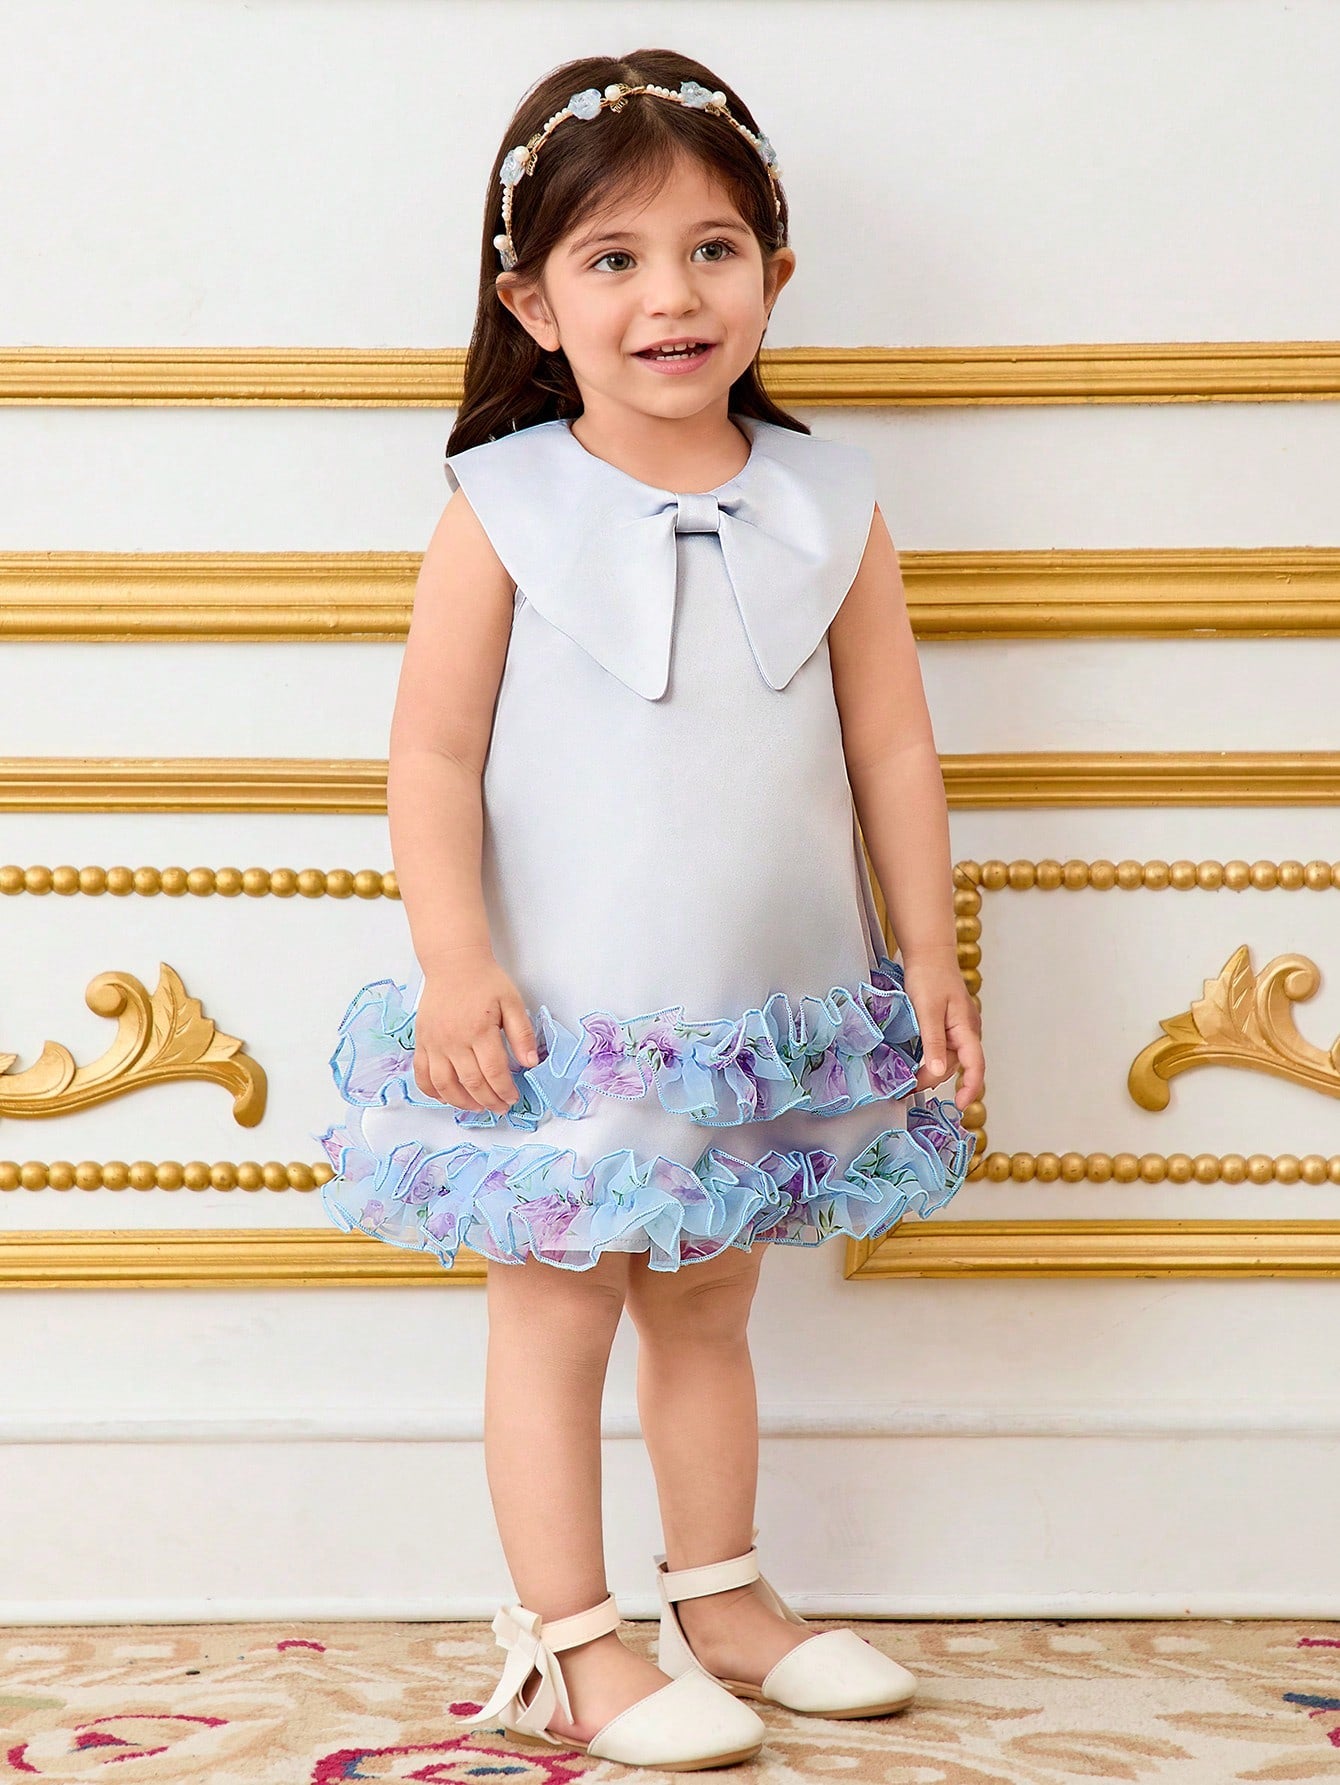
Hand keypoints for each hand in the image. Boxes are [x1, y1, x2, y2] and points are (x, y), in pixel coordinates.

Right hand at [412, 944, 539, 1114]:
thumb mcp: (512, 1002)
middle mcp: (454, 1040)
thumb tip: (530, 1063)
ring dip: (461, 1102)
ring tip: (477, 1107)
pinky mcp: (422, 1041)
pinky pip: (422, 1074)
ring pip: (444, 1085)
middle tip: (500, 1107)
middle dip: (489, 1101)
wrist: (453, 963)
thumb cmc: (485, 981)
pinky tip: (447, 1097)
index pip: (494, 1072)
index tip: (513, 1098)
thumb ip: (522, 1033)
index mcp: (480, 1030)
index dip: (505, 1091)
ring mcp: (434, 1043)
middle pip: (471, 1083)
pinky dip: (433, 1091)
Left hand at [900, 945, 983, 1110]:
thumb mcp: (927, 1010)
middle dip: (936, 1080)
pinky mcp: (947, 1023)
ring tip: (909, 1079)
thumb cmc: (929, 976)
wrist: (928, 952)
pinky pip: (942, 1047)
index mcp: (966, 1029)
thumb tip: (938, 1072)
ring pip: (948, 1057)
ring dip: (931, 1070)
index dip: (970, 1088)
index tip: (960, 1106)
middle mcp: (966, 1031)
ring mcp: (958, 1027)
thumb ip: (933, 1042)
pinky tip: (916, 1062)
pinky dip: (930, 1058)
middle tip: (909, 1088)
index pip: (975, 1066)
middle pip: (956, 1065)